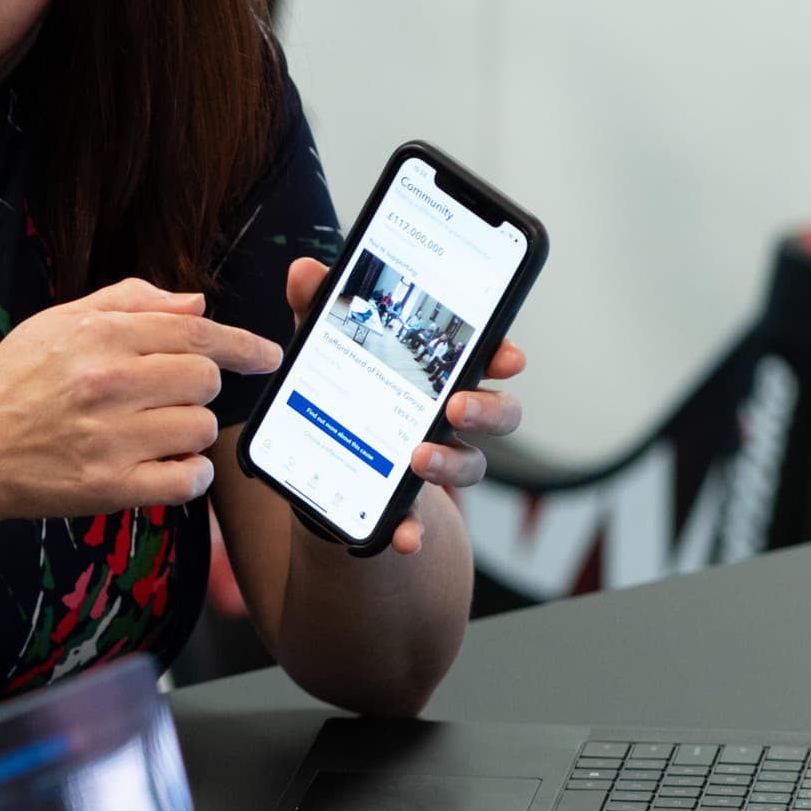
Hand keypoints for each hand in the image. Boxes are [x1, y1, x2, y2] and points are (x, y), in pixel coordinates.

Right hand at [0, 278, 283, 534]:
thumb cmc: (11, 384)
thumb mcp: (57, 323)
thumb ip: (128, 304)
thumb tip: (195, 304)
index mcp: (97, 337)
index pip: (194, 333)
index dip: (241, 344)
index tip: (266, 354)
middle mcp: (106, 384)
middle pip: (206, 381)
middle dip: (199, 388)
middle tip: (167, 397)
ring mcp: (110, 438)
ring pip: (201, 430)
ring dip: (190, 432)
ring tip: (153, 432)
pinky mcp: (110, 487)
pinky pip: (187, 481)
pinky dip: (188, 476)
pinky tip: (165, 467)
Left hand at [281, 255, 530, 556]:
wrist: (322, 461)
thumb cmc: (344, 390)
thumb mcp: (327, 346)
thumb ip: (320, 310)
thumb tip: (304, 271)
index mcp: (441, 374)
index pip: (486, 361)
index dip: (503, 356)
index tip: (506, 354)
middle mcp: (450, 418)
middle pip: (498, 413)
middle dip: (489, 408)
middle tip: (458, 405)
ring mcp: (436, 461)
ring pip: (470, 465)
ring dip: (451, 463)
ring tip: (420, 459)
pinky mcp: (407, 501)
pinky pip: (420, 520)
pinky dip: (414, 530)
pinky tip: (402, 538)